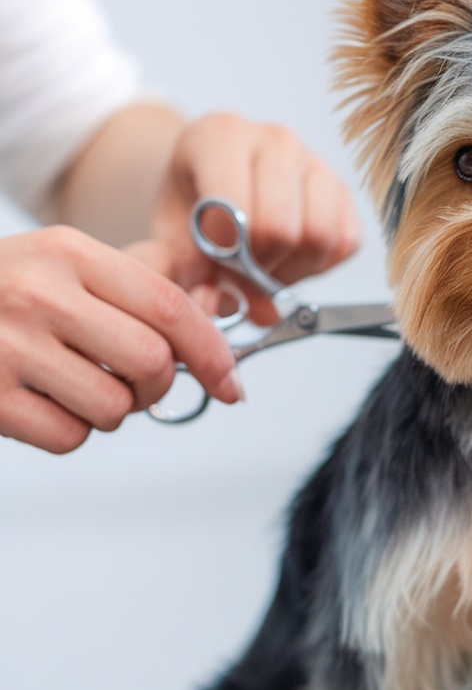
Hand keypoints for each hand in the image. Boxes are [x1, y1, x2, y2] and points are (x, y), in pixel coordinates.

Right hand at [0, 227, 240, 453]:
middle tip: (135, 384)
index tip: (231, 384)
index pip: (169, 307)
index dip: (213, 353)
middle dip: (156, 388)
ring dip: (109, 411)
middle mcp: (39, 293)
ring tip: (74, 385)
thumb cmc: (3, 293)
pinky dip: (69, 431)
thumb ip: (138, 282)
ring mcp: (8, 346)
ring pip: (114, 407)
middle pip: (151, 364)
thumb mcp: (63, 264)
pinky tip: (41, 402)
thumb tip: (220, 310)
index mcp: (68, 252)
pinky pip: (70, 437)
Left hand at [151, 114, 360, 322]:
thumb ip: (187, 277)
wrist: (207, 185)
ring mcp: (314, 161)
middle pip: (283, 228)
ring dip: (294, 268)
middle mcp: (274, 140)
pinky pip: (347, 241)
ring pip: (322, 235)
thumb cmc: (191, 208)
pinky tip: (290, 260)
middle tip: (241, 273)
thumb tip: (236, 313)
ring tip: (266, 268)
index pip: (238, 210)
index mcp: (221, 136)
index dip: (228, 253)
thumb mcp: (170, 237)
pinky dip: (320, 265)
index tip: (217, 262)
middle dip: (260, 266)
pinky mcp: (342, 190)